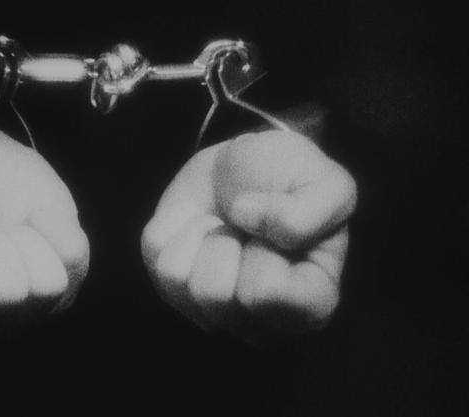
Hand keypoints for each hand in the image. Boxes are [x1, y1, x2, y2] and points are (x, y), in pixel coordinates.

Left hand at [141, 130, 355, 340]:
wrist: (246, 163)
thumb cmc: (292, 179)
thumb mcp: (329, 182)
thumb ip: (310, 209)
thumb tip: (246, 219)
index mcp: (310, 305)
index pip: (268, 297)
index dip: (266, 248)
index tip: (276, 231)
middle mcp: (260, 323)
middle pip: (217, 296)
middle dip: (231, 239)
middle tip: (249, 228)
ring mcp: (211, 311)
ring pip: (181, 281)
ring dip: (203, 232)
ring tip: (226, 226)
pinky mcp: (172, 288)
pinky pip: (157, 256)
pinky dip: (176, 224)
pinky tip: (201, 224)